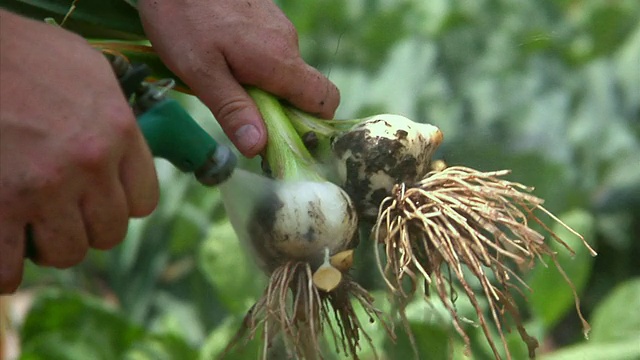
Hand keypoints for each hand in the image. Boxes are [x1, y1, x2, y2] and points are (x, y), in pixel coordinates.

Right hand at [0, 11, 158, 292]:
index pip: (144, 201)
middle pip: (109, 232)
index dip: (122, 205)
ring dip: (52, 246)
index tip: (103, 199)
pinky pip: (10, 266)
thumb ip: (116, 112)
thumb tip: (127, 140)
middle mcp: (90, 165)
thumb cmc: (24, 53)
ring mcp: (45, 189)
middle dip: (88, 228)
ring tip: (36, 228)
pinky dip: (7, 269)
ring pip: (69, 252)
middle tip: (67, 214)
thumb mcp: (89, 69)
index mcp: (119, 132)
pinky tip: (5, 253)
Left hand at [137, 0, 339, 156]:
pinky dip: (254, 65)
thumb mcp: (200, 71)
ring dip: (261, 86)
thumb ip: (232, 109)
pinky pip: (270, 52)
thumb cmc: (183, 16)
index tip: (286, 138)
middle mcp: (287, 43)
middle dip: (277, 109)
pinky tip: (221, 57)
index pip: (325, 98)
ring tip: (221, 80)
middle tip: (239, 114)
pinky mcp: (264, 17)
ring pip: (282, 71)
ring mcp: (277, 27)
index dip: (314, 124)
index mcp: (278, 61)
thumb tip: (259, 147)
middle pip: (301, 90)